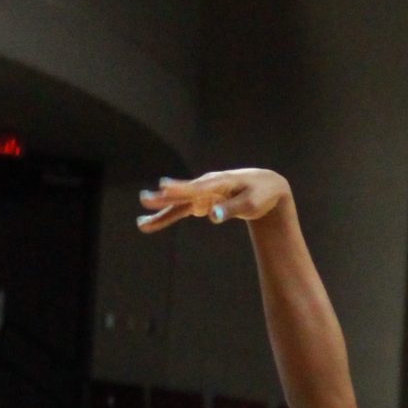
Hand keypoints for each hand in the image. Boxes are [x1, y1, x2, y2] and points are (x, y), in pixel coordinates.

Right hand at [137, 169, 290, 232]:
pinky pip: (181, 210)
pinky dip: (167, 216)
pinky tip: (150, 224)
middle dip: (164, 198)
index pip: (197, 187)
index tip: (164, 187)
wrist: (265, 186)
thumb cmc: (260, 193)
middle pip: (182, 193)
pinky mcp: (201, 201)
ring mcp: (202, 193)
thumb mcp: (251, 203)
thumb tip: (212, 216)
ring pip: (178, 204)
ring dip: (160, 213)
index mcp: (219, 182)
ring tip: (141, 224)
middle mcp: (206, 185)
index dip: (181, 188)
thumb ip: (231, 208)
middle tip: (144, 200)